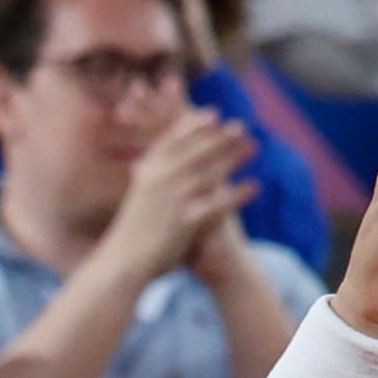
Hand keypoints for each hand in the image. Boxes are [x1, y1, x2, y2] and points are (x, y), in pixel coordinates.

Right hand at [93, 105, 261, 291]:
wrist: (122, 262)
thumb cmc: (132, 230)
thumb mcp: (138, 195)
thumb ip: (151, 176)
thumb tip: (151, 161)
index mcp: (148, 170)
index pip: (174, 138)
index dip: (195, 125)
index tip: (214, 115)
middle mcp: (161, 179)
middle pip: (197, 150)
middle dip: (221, 136)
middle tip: (242, 126)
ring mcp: (174, 199)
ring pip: (211, 172)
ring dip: (234, 158)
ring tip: (254, 148)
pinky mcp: (186, 221)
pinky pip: (218, 204)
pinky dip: (237, 195)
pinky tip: (254, 186)